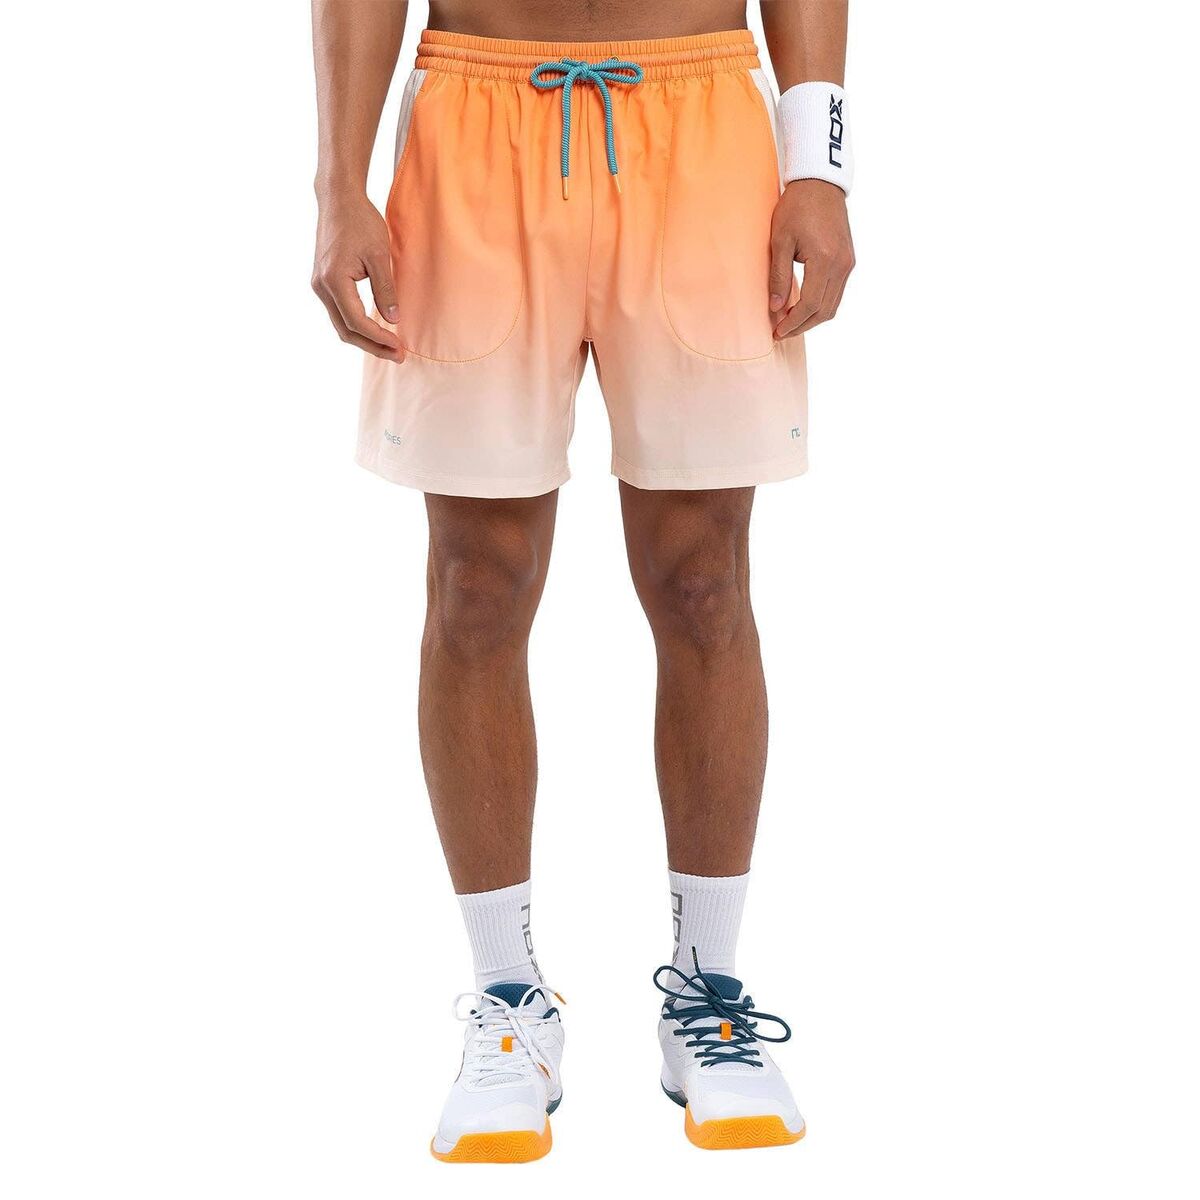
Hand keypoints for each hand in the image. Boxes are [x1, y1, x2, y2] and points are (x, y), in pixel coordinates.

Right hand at [312, 188, 404, 361]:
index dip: (379, 338)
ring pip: (340, 324)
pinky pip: (339, 312)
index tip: (400, 347)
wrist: (338, 199)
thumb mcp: (379, 255)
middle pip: (345, 331)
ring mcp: (319, 285)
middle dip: (372, 347)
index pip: (356, 322)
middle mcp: (321, 286)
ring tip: (390, 347)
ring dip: (365, 339)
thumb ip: (385, 289)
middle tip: (398, 356)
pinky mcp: (323, 282)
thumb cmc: (360, 221)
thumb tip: (392, 319)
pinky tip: (376, 330)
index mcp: (333, 280)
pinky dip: (356, 326)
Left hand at [768, 180, 854, 338]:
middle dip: (802, 326)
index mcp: (825, 260)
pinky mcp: (848, 260)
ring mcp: (848, 263)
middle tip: (781, 333)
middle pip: (824, 311)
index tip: (777, 332)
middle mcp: (842, 265)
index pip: (810, 304)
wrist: (820, 183)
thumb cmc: (797, 207)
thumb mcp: (780, 240)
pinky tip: (803, 307)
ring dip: (812, 319)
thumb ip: (779, 275)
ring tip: (791, 323)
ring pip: (833, 305)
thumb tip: (776, 307)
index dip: (792, 322)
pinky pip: (836, 292)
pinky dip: (821, 305)